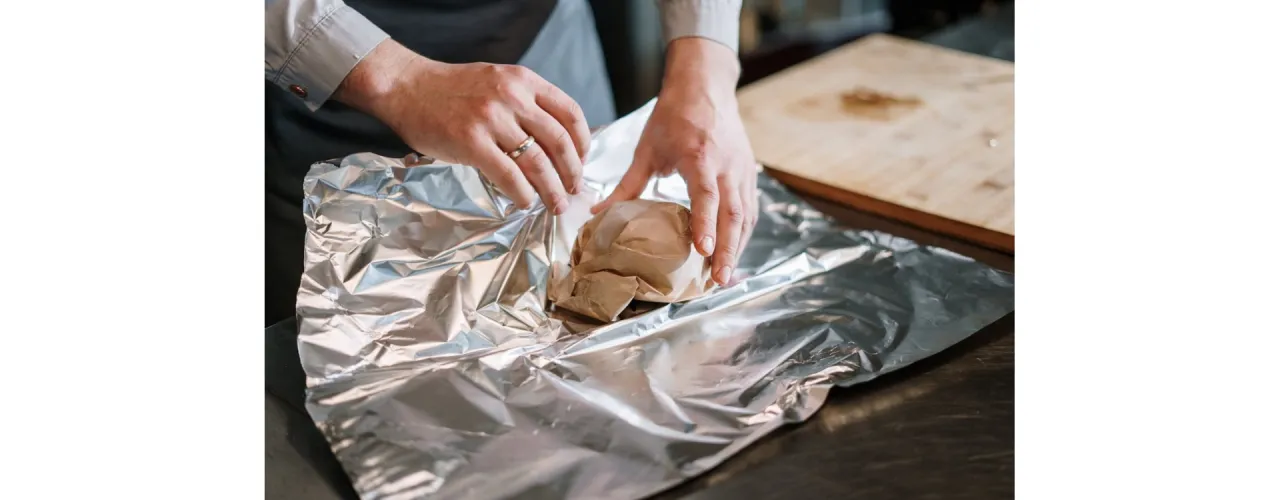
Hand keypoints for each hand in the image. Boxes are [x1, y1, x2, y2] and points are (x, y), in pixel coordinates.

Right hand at [336, 40, 589, 213]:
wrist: (407, 87)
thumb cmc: (452, 90)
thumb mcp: (498, 81)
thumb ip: (525, 103)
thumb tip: (556, 143)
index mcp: (524, 80)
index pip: (570, 113)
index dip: (583, 143)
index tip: (582, 161)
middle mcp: (512, 96)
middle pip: (559, 141)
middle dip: (572, 172)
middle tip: (574, 190)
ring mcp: (491, 119)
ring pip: (537, 162)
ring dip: (551, 189)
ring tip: (556, 204)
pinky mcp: (471, 142)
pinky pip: (508, 175)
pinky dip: (522, 194)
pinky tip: (524, 202)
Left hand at [593, 38, 757, 285]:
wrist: (705, 86)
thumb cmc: (674, 116)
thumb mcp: (646, 148)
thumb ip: (627, 185)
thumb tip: (597, 213)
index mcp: (700, 157)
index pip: (707, 196)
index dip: (705, 224)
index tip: (702, 250)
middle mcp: (726, 166)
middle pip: (733, 214)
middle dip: (727, 249)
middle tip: (719, 280)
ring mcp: (742, 170)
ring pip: (745, 215)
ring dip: (738, 247)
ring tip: (726, 276)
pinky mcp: (748, 173)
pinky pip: (750, 209)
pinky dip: (743, 233)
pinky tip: (735, 252)